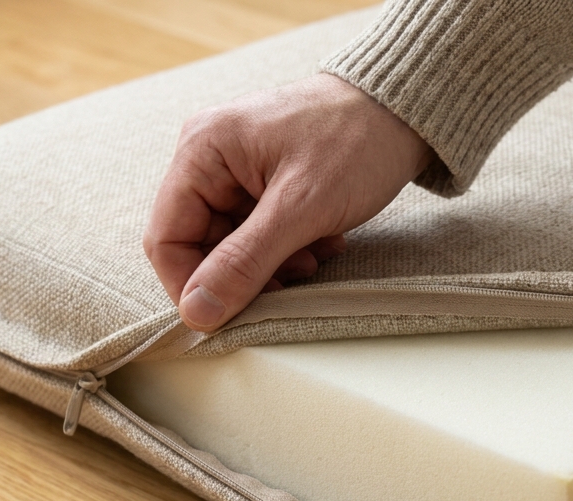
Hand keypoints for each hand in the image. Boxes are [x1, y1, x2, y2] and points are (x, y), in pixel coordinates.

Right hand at [143, 73, 433, 330]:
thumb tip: (197, 311)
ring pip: (233, 246)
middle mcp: (210, 159)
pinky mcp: (264, 184)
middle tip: (288, 283)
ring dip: (271, 264)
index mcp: (202, 151)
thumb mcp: (300, 209)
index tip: (226, 317)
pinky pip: (259, 234)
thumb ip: (244, 262)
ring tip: (313, 255)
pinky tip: (321, 241)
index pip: (166, 238)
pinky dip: (288, 248)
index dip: (191, 285)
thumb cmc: (356, 141)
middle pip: (200, 245)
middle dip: (244, 273)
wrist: (405, 112)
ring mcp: (237, 172)